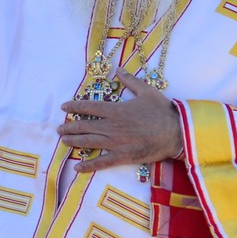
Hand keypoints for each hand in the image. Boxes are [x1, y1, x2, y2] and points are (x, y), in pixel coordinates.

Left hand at [55, 74, 184, 173]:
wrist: (177, 132)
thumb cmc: (163, 111)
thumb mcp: (147, 91)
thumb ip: (130, 81)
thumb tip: (119, 70)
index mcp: (116, 110)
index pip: (89, 107)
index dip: (74, 107)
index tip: (63, 107)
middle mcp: (112, 126)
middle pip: (84, 126)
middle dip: (69, 127)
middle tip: (59, 129)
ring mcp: (116, 143)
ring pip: (89, 142)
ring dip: (74, 142)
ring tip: (63, 141)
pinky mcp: (123, 156)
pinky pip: (102, 162)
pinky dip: (89, 165)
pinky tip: (78, 167)